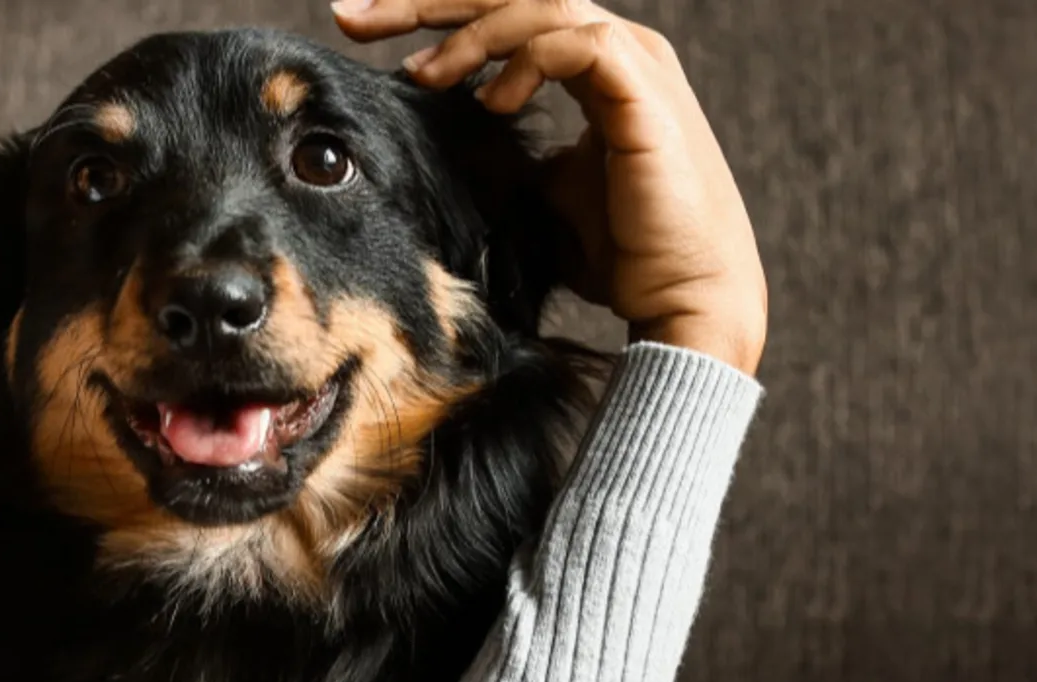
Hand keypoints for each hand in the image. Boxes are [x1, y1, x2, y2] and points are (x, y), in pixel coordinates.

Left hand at [332, 0, 767, 374]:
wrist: (685, 297)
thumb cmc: (622, 254)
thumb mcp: (541, 189)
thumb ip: (500, 148)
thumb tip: (432, 136)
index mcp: (594, 65)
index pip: (506, 12)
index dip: (432, 13)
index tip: (358, 26)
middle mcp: (617, 49)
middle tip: (351, 15)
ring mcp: (636, 63)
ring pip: (539, 3)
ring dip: (469, 32)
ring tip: (423, 75)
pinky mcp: (643, 90)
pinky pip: (576, 42)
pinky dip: (524, 60)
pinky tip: (491, 101)